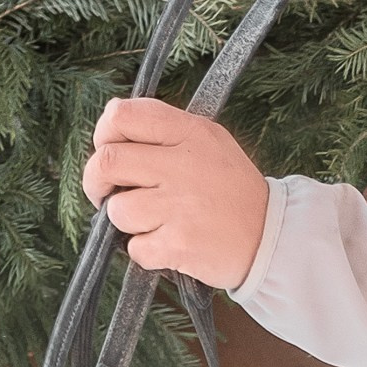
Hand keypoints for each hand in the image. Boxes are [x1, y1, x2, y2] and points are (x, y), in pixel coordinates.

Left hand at [81, 97, 271, 286]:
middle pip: (106, 161)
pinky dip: (145, 251)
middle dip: (96, 182)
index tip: (108, 151)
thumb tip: (111, 136)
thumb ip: (165, 131)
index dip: (103, 134)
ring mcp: (179, 205)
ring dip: (126, 221)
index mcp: (189, 132)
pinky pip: (135, 248)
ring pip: (117, 210)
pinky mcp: (178, 244)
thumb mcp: (209, 140)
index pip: (121, 115)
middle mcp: (182, 164)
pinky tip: (169, 242)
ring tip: (154, 221)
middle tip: (108, 193)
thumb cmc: (231, 188)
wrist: (270, 236)